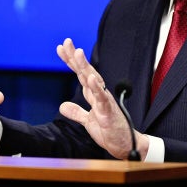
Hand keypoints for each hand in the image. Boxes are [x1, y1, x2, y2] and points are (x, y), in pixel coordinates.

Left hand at [56, 38, 148, 159]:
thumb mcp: (88, 121)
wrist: (125, 145)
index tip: (61, 48)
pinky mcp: (109, 112)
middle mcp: (99, 93)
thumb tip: (62, 106)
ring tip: (78, 53)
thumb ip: (76, 112)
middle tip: (67, 42)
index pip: (80, 73)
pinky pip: (102, 98)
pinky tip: (90, 78)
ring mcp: (104, 101)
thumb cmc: (109, 131)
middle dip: (76, 57)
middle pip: (85, 71)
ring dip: (85, 66)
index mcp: (93, 94)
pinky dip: (96, 88)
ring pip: (94, 80)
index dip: (70, 61)